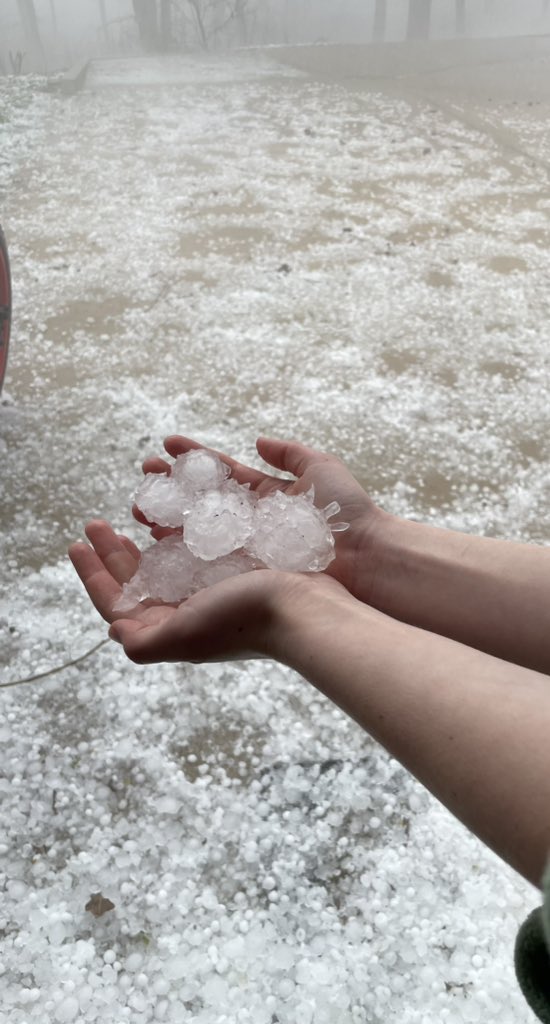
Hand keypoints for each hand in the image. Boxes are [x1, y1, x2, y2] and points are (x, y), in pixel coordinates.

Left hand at [69, 519, 342, 663]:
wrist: (307, 610)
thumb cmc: (243, 621)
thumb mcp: (183, 636)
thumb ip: (144, 641)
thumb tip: (113, 630)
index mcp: (174, 626)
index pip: (119, 603)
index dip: (93, 576)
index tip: (76, 544)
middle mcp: (191, 610)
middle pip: (139, 578)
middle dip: (112, 551)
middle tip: (95, 522)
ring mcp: (215, 589)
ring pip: (166, 557)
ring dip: (144, 533)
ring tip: (133, 506)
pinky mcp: (238, 568)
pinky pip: (198, 544)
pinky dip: (180, 526)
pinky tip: (175, 509)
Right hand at [136, 435, 387, 601]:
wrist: (365, 558)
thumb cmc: (349, 513)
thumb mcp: (321, 469)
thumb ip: (290, 454)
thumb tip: (258, 440)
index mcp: (266, 498)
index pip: (221, 473)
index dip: (193, 458)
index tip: (166, 444)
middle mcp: (250, 525)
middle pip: (200, 504)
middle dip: (170, 489)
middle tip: (143, 476)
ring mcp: (245, 550)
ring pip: (196, 533)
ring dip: (165, 520)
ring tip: (139, 510)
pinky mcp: (244, 574)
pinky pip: (204, 564)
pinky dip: (177, 555)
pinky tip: (153, 545)